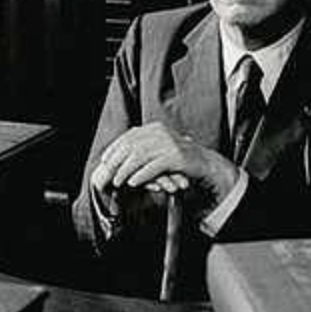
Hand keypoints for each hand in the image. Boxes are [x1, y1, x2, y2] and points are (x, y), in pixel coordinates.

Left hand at [91, 122, 239, 202]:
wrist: (205, 164)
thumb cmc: (181, 159)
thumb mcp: (160, 148)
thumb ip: (144, 147)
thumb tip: (119, 154)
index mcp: (155, 128)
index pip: (128, 136)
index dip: (114, 148)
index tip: (104, 160)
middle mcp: (160, 133)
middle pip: (131, 146)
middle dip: (116, 161)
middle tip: (106, 174)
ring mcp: (168, 144)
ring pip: (139, 156)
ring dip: (125, 170)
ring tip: (117, 181)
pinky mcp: (175, 157)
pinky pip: (153, 166)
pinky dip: (141, 175)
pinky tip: (133, 182)